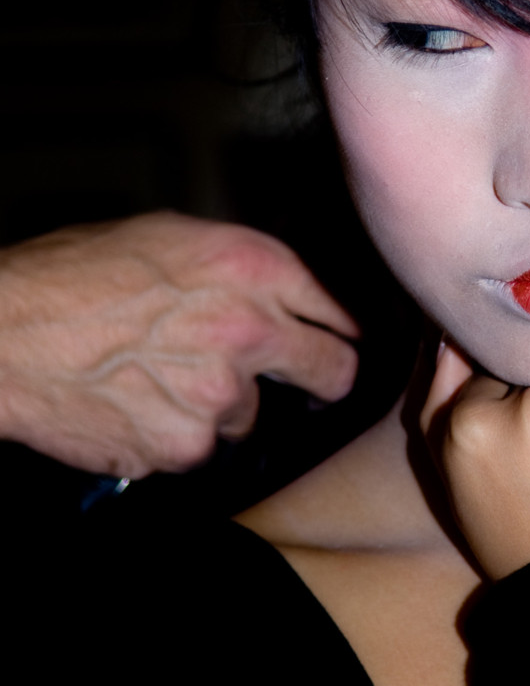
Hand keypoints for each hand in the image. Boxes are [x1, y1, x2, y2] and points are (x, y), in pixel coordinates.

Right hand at [0, 213, 358, 476]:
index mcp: (250, 268)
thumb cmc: (71, 278)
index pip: (337, 309)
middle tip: (306, 382)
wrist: (5, 336)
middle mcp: (248, 332)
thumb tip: (279, 293)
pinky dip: (173, 435)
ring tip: (158, 378)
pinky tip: (135, 405)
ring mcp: (220, 397)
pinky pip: (198, 447)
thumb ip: (238, 269)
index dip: (340, 329)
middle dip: (322, 378)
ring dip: (218, 406)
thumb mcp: (169, 238)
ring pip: (248, 415)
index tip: (340, 340)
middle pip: (333, 372)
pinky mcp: (185, 447)